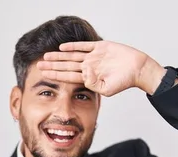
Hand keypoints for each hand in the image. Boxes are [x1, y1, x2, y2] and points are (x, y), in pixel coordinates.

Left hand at [37, 41, 166, 95]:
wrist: (138, 68)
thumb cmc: (125, 81)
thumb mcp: (107, 89)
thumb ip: (93, 84)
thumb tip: (83, 75)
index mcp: (89, 78)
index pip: (68, 76)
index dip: (56, 75)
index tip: (44, 75)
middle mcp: (88, 66)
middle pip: (66, 66)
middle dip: (52, 66)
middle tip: (39, 65)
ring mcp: (93, 56)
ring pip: (72, 55)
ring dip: (59, 56)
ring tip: (46, 56)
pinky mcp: (100, 47)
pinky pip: (84, 46)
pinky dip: (73, 46)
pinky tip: (62, 47)